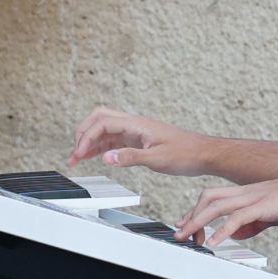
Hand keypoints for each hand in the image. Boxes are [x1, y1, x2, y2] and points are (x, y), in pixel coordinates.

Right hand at [68, 107, 212, 175]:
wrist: (204, 154)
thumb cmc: (186, 154)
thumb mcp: (158, 159)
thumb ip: (131, 158)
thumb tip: (106, 158)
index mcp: (137, 124)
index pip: (102, 123)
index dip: (86, 138)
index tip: (78, 154)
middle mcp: (134, 124)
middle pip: (98, 119)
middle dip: (82, 134)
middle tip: (73, 153)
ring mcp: (135, 132)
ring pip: (104, 130)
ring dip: (89, 142)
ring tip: (76, 159)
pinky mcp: (138, 141)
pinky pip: (113, 140)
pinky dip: (99, 148)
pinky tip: (92, 157)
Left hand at [175, 174, 277, 244]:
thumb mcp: (273, 215)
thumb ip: (254, 224)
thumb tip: (237, 235)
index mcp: (247, 192)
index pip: (213, 197)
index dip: (196, 210)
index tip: (185, 223)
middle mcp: (246, 192)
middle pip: (207, 199)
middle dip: (190, 216)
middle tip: (179, 233)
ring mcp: (252, 197)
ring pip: (215, 207)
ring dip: (197, 223)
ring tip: (186, 238)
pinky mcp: (262, 207)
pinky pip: (236, 219)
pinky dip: (222, 231)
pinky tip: (215, 242)